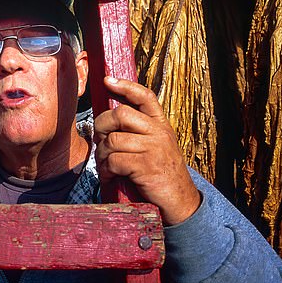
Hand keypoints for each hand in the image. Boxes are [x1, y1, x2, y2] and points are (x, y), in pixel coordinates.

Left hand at [93, 77, 200, 225]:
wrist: (181, 202)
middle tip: (100, 141)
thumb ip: (140, 131)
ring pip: (112, 140)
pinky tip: (111, 176)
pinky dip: (106, 170)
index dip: (125, 86)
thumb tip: (110, 120)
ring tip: (105, 164)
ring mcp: (154, 148)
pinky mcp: (146, 166)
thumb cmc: (161, 173)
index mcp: (161, 124)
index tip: (107, 80)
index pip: (145, 96)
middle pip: (120, 114)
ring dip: (101, 154)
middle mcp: (159, 132)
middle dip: (101, 126)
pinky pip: (114, 160)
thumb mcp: (157, 146)